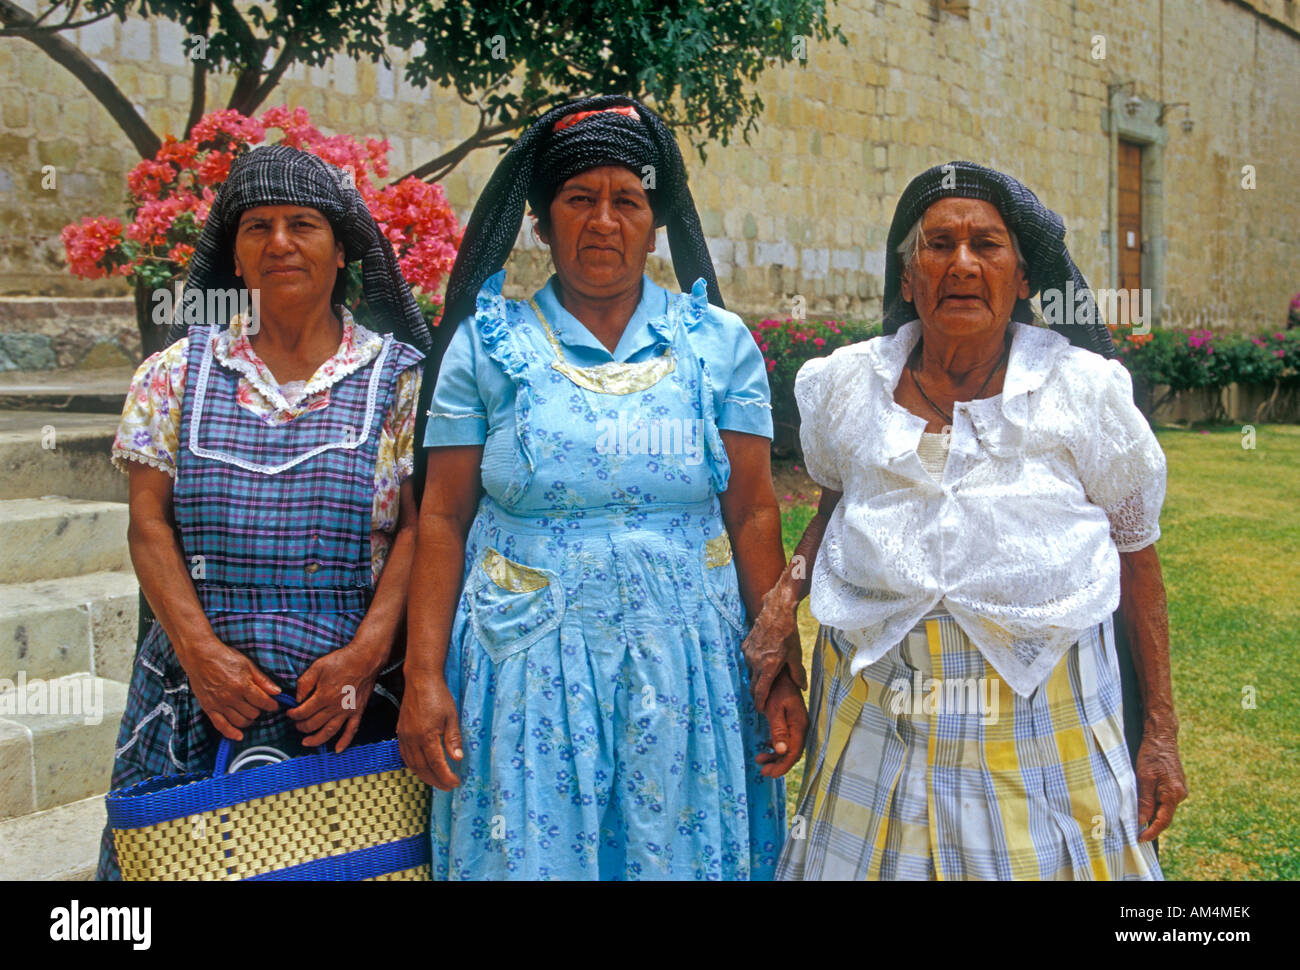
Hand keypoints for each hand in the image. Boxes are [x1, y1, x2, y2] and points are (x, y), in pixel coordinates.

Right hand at [181, 639, 281, 741]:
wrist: (200, 656)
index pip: (263, 702)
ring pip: (241, 721)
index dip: (272, 705)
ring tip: (251, 714)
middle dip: (260, 710)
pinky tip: (239, 735)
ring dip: (249, 720)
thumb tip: (277, 692)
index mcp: (243, 685)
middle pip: (253, 713)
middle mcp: (231, 697)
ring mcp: (219, 704)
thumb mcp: (248, 664)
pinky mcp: (209, 708)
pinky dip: (231, 733)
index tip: (274, 705)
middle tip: (260, 706)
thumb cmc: (224, 657)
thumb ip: (263, 680)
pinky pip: (221, 726)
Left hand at [288, 639, 387, 751]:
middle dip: (301, 726)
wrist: (365, 659)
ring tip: (306, 742)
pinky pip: (351, 730)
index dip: (293, 714)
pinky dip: (344, 742)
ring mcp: (347, 711)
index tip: (290, 712)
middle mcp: (334, 707)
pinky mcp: (357, 712)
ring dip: (316, 740)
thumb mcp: (317, 667)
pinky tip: (338, 750)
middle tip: (297, 724)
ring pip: (329, 732)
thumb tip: (297, 698)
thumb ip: (304, 683)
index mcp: (323, 696)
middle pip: (313, 724)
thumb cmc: (342, 661)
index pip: (303, 712)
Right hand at [397, 675, 462, 790]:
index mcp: (427, 736)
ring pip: (412, 764)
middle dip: (436, 780)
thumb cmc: (439, 696)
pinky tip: (421, 768)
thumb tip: (457, 758)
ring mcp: (404, 736)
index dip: (446, 776)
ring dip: (424, 776)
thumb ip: (453, 739)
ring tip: (436, 781)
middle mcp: (412, 739)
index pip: (437, 764)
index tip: (455, 783)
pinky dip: (413, 766)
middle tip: (447, 787)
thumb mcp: (452, 717)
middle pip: (423, 768)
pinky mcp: (400, 732)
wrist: (420, 680)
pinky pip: (405, 755)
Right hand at [741, 583, 807, 710]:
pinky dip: (754, 664)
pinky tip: (763, 660)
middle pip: (753, 685)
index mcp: (768, 667)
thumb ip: (798, 673)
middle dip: (757, 694)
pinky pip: (748, 660)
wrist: (776, 611)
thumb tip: (803, 688)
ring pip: (750, 672)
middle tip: (764, 699)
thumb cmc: (788, 633)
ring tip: (765, 677)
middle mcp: (755, 662)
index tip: (762, 710)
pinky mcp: (745, 645)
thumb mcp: (796, 654)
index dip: (760, 703)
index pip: (760, 692)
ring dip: (756, 677)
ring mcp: (748, 654)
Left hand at [755, 671, 807, 778]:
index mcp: (799, 725)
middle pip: (792, 753)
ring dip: (775, 756)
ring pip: (788, 747)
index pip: (794, 752)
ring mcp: (796, 724)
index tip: (770, 774)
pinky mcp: (790, 721)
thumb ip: (778, 731)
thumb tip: (782, 751)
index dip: (783, 766)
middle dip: (778, 764)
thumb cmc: (775, 690)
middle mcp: (800, 727)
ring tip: (759, 760)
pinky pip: (786, 739)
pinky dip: (776, 746)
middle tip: (762, 771)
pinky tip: (765, 747)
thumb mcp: (774, 710)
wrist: (779, 673)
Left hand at [1134, 725, 1187, 841]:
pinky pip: (1164, 799)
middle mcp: (1180, 794)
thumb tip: (1142, 821)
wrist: (1162, 737)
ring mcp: (1179, 790)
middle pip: (1164, 816)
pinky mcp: (1175, 785)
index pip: (1163, 821)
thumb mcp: (1144, 778)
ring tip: (1135, 816)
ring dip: (1151, 812)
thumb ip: (1144, 800)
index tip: (1139, 839)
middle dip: (1150, 824)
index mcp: (1174, 794)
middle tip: (1133, 830)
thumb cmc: (1152, 754)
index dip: (1151, 832)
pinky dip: (1154, 803)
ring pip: (1163, 808)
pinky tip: (1143, 802)